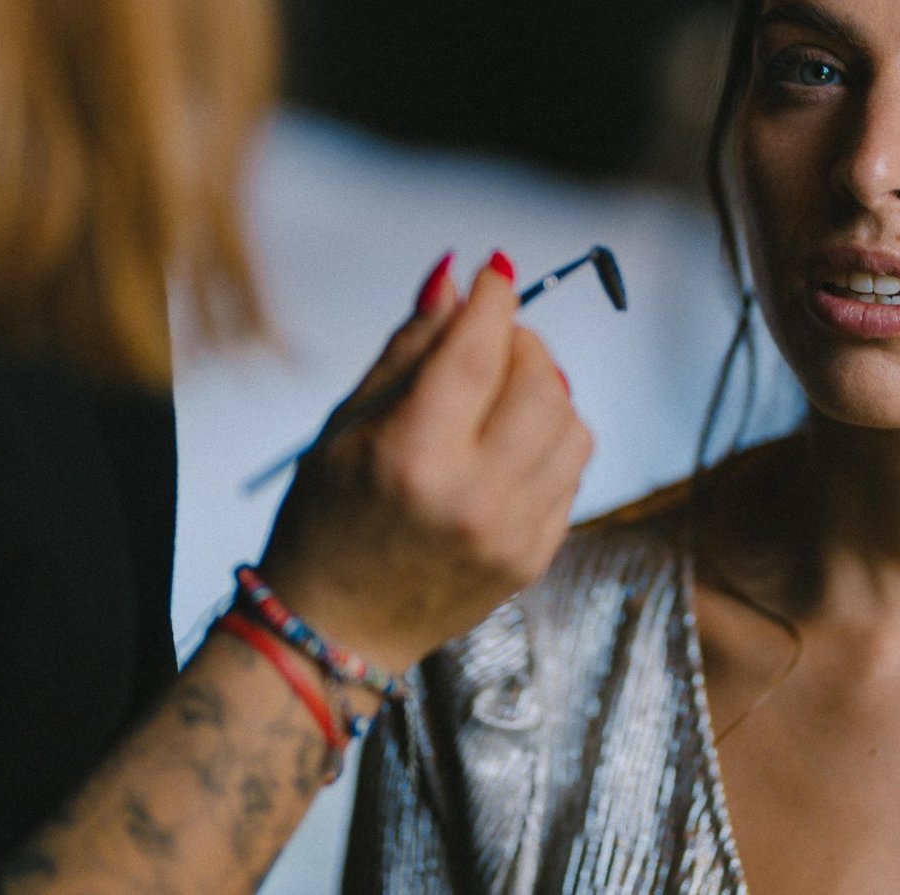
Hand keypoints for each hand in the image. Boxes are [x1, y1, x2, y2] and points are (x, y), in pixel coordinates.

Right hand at [258, 252, 592, 672]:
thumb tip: (455, 278)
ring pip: (572, 424)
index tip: (495, 270)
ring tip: (500, 395)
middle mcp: (472, 498)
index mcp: (413, 458)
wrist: (337, 629)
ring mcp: (512, 533)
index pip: (476, 354)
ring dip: (545, 390)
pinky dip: (550, 439)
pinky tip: (508, 444)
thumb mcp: (347, 424)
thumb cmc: (327, 518)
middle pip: (541, 383)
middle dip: (522, 343)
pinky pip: (572, 471)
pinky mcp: (535, 557)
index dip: (493, 300)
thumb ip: (410, 348)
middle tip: (491, 341)